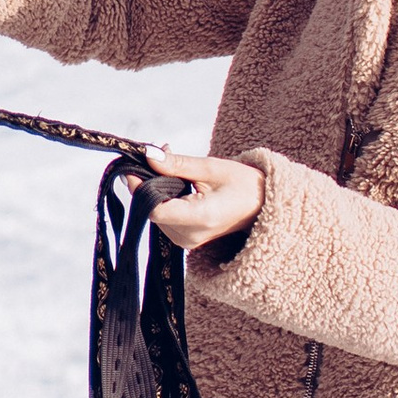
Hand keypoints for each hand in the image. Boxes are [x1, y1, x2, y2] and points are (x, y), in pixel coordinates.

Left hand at [146, 148, 265, 250]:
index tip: (134, 164)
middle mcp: (191, 236)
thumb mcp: (211, 167)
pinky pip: (164, 218)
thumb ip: (177, 164)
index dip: (139, 187)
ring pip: (155, 214)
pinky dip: (164, 199)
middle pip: (152, 210)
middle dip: (148, 182)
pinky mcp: (186, 240)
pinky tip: (176, 183)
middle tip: (160, 154)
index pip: (154, 210)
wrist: (263, 206)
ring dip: (156, 189)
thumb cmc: (244, 184)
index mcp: (200, 218)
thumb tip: (148, 155)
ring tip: (173, 167)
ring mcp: (188, 242)